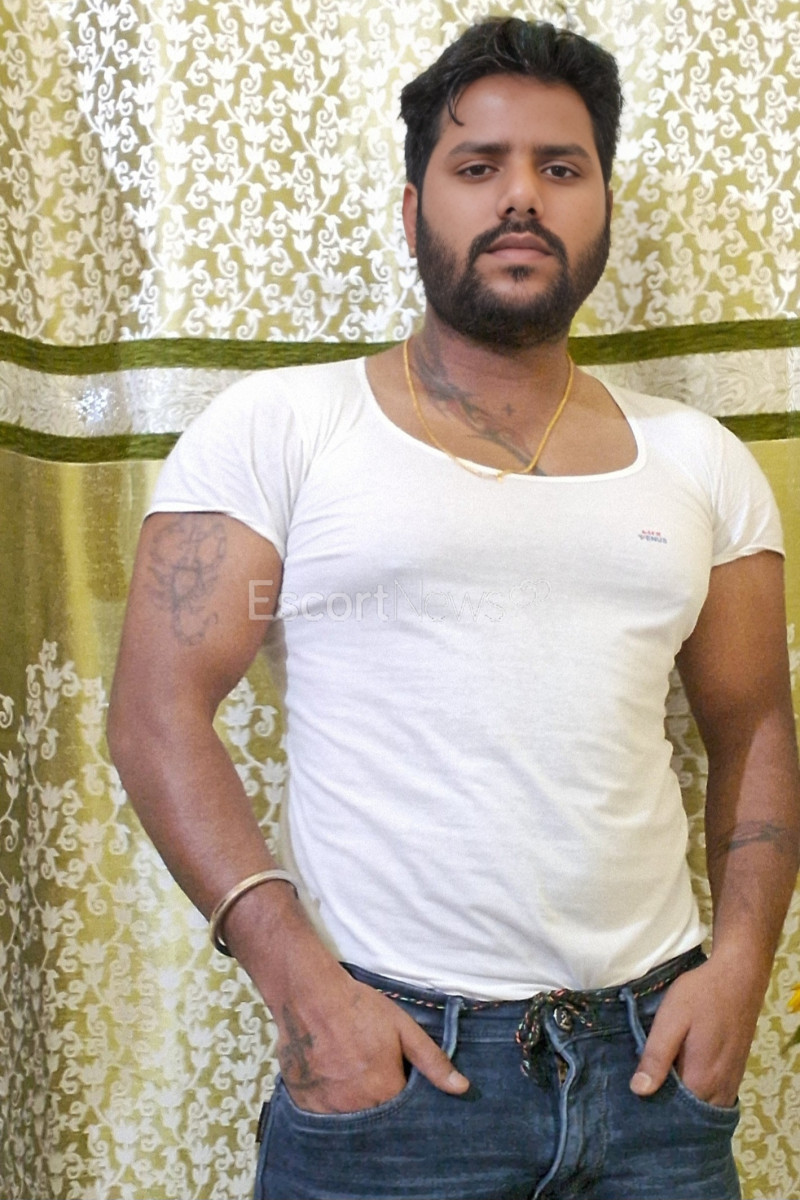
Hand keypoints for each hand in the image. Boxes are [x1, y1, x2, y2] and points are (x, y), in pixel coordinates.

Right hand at [274, 969, 471, 1113]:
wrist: (310, 995)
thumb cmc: (359, 1008)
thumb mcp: (402, 1027)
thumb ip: (432, 1061)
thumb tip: (461, 1088)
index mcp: (384, 1090)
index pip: (404, 1115)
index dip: (405, 1102)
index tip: (400, 1087)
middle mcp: (356, 1107)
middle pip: (376, 1122)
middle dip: (381, 1110)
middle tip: (375, 1083)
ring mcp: (327, 1108)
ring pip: (350, 1121)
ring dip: (356, 1110)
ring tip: (354, 1085)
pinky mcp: (305, 1104)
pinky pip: (323, 1118)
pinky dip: (330, 1108)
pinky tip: (332, 1087)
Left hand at [629, 957, 763, 1106]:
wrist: (738, 977)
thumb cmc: (701, 996)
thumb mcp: (671, 1019)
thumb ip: (657, 1056)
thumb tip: (639, 1091)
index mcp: (701, 1081)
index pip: (673, 1113)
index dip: (652, 1109)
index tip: (633, 1098)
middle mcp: (719, 1090)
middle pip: (689, 1114)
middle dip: (666, 1107)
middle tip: (642, 1089)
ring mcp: (731, 1083)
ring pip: (702, 1106)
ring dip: (683, 1100)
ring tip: (658, 1083)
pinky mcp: (735, 1072)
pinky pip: (714, 1097)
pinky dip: (698, 1093)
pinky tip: (680, 1076)